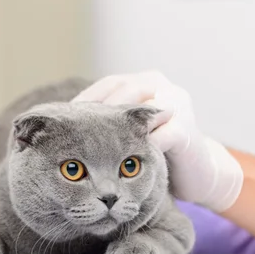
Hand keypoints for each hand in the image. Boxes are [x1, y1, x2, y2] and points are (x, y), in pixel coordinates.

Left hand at [73, 71, 242, 212]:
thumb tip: (58, 123)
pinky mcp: (188, 130)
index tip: (61, 122)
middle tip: (73, 134)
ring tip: (91, 146)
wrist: (196, 171)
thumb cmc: (151, 149)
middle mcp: (159, 85)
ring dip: (114, 129)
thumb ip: (104, 122)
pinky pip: (158, 137)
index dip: (83, 103)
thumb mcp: (125, 130)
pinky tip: (118, 161)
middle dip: (96, 115)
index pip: (106, 87)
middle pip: (121, 93)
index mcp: (141, 81)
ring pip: (138, 111)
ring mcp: (176, 104)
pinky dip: (137, 148)